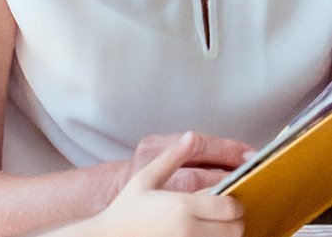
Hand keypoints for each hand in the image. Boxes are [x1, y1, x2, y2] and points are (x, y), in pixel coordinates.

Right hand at [91, 132, 244, 236]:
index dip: (235, 200)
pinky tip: (205, 231)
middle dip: (234, 218)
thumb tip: (190, 137)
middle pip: (235, 228)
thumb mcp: (146, 178)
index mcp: (182, 206)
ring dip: (227, 232)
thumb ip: (171, 157)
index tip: (229, 195)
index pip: (229, 206)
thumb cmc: (127, 208)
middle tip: (223, 210)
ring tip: (215, 222)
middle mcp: (190, 231)